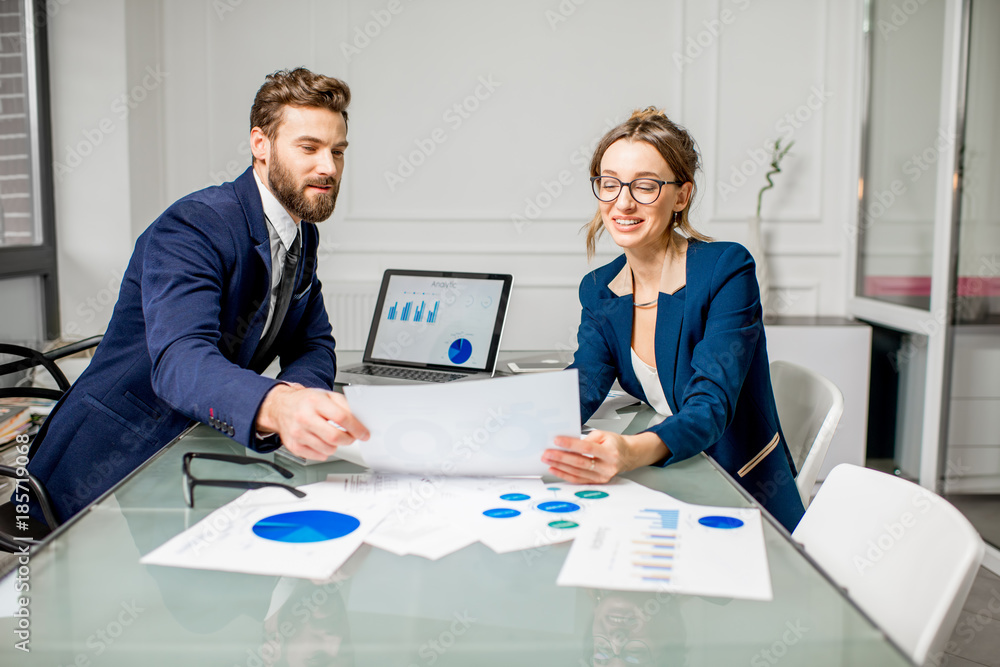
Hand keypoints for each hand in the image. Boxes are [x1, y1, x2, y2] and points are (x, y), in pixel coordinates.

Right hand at [255, 384, 368, 460]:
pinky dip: (325, 451)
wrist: (281, 407)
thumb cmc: (306, 401)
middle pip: (334, 436)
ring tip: (333, 436)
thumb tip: (359, 420)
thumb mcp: (326, 395)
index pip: (341, 417)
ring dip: (336, 445)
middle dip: (349, 439)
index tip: (363, 433)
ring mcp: (297, 433)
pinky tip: (321, 441)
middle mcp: (304, 417)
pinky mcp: (294, 446)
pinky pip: (318, 456)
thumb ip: (344, 405)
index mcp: (315, 402)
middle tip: (351, 437)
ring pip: (328, 449)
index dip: (356, 427)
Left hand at [542, 430, 668, 483]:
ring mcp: (603, 476)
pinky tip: (555, 469)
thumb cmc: (615, 444)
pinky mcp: (598, 482)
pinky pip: (579, 479)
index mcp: (610, 452)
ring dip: (560, 467)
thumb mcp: (604, 435)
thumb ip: (587, 438)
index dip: (570, 444)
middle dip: (561, 457)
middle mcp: (607, 466)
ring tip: (548, 460)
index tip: (557, 441)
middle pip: (580, 462)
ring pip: (577, 473)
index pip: (586, 448)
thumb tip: (568, 444)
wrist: (628, 456)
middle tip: (547, 453)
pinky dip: (565, 475)